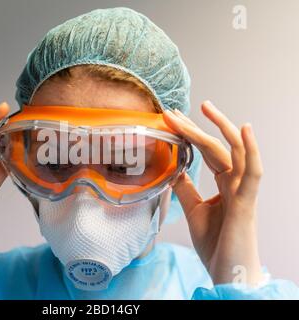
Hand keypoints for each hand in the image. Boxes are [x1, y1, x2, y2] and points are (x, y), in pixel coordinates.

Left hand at [164, 101, 263, 285]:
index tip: (172, 120)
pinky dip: (251, 150)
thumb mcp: (194, 210)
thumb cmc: (215, 244)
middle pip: (216, 147)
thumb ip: (186, 189)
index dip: (189, 135)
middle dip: (196, 127)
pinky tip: (245, 128)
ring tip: (206, 107)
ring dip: (221, 127)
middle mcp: (234, 183)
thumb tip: (175, 169)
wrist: (225, 273)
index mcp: (224, 184)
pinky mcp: (246, 202)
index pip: (206, 152)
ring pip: (234, 152)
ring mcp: (242, 191)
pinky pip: (252, 172)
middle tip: (175, 111)